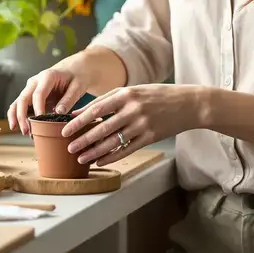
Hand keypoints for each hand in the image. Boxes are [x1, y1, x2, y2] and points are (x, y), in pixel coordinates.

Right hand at [7, 66, 87, 135]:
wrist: (73, 69)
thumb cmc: (76, 77)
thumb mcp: (78, 86)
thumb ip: (69, 99)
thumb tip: (58, 112)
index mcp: (47, 77)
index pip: (38, 94)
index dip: (38, 108)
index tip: (40, 120)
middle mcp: (35, 81)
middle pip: (23, 99)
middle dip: (22, 116)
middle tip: (27, 131)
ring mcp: (30, 88)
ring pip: (17, 102)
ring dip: (16, 117)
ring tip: (23, 132)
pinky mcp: (30, 95)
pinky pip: (19, 105)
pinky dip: (17, 116)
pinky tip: (18, 127)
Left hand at [63, 84, 202, 166]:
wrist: (189, 104)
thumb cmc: (157, 95)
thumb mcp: (133, 90)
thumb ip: (109, 100)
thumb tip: (82, 112)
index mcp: (126, 94)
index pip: (96, 110)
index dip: (78, 121)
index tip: (65, 129)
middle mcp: (133, 110)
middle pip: (102, 128)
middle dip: (83, 140)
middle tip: (69, 147)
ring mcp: (142, 125)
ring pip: (112, 142)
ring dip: (94, 152)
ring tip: (81, 158)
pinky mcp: (150, 138)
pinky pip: (126, 150)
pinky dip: (111, 157)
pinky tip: (100, 162)